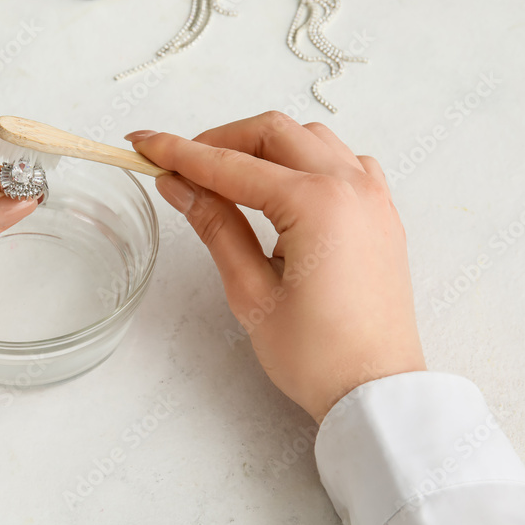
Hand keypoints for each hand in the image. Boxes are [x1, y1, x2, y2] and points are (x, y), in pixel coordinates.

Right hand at [127, 113, 425, 422]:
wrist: (376, 391)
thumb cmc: (316, 355)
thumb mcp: (250, 292)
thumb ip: (215, 226)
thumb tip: (178, 186)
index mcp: (316, 205)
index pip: (230, 165)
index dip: (180, 153)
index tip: (144, 143)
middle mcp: (351, 187)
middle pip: (272, 132)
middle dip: (220, 141)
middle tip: (179, 165)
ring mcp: (373, 197)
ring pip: (309, 139)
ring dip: (262, 147)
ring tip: (224, 180)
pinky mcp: (381, 213)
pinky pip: (342, 162)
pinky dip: (304, 161)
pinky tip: (281, 190)